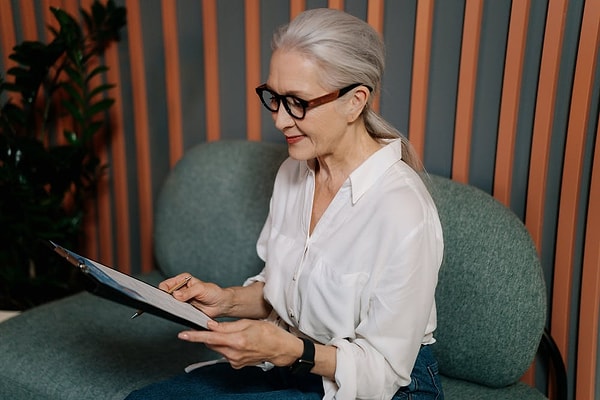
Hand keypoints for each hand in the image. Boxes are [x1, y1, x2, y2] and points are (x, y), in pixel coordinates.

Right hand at [159, 273, 232, 317]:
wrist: (221, 304)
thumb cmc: (213, 292)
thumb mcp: (201, 289)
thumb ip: (189, 292)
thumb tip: (175, 295)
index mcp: (182, 280)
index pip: (166, 284)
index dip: (162, 291)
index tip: (164, 297)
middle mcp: (179, 289)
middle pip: (165, 295)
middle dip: (165, 300)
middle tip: (169, 305)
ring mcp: (180, 300)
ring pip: (169, 305)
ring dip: (170, 308)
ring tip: (176, 310)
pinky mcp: (183, 309)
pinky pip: (175, 312)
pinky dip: (175, 314)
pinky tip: (179, 314)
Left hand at [178, 319, 302, 368]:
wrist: (280, 348)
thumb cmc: (268, 332)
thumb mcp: (248, 323)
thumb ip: (227, 326)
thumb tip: (210, 326)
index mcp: (236, 340)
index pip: (210, 338)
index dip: (195, 336)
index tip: (183, 334)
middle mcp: (234, 353)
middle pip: (212, 344)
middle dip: (210, 335)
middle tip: (214, 327)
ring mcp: (235, 361)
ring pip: (218, 349)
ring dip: (220, 341)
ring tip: (235, 334)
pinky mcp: (237, 365)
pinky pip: (226, 354)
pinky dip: (227, 347)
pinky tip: (240, 343)